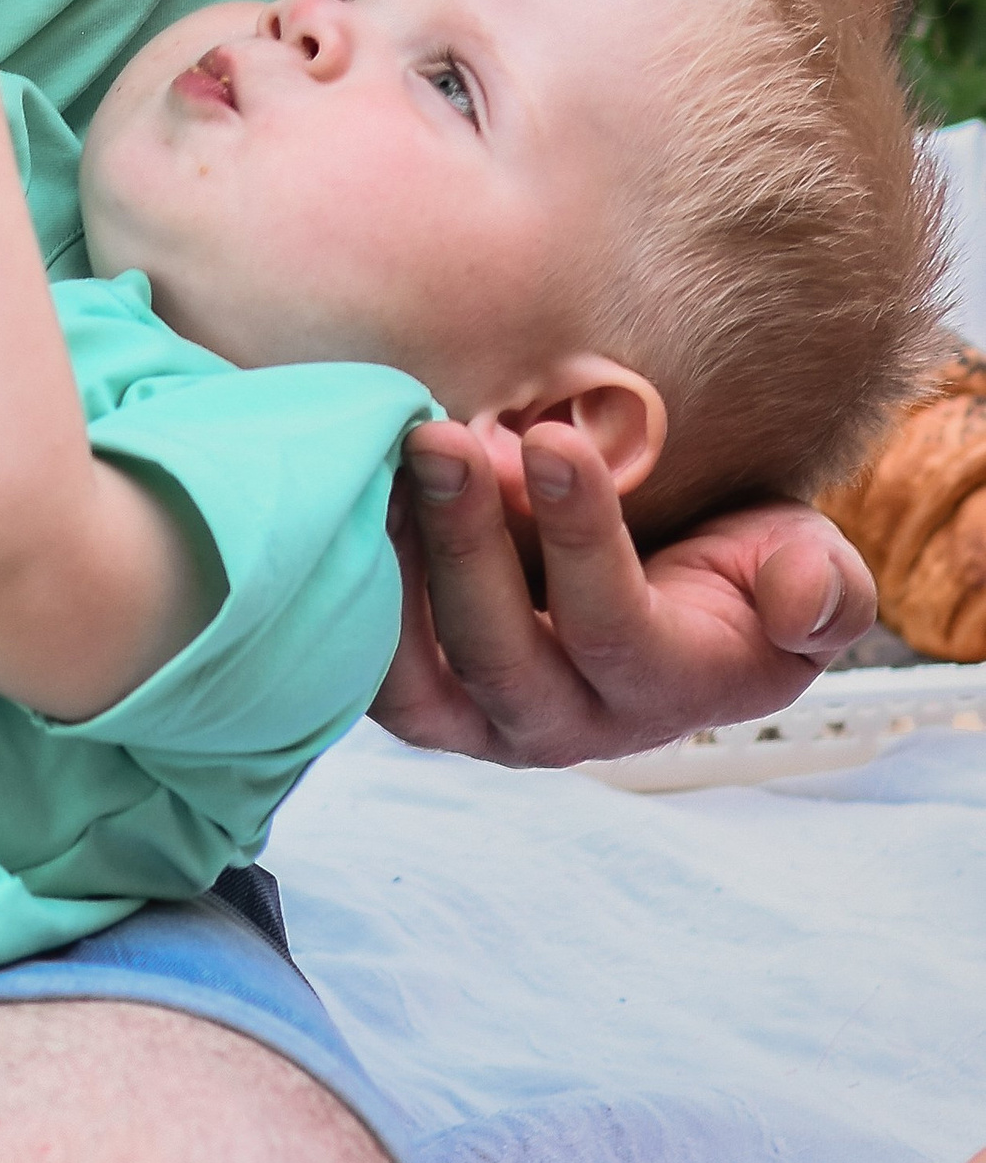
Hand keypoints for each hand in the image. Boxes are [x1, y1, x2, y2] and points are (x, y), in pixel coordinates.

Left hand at [370, 414, 873, 767]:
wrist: (660, 574)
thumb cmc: (733, 564)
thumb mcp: (800, 565)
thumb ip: (818, 588)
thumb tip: (802, 603)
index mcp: (665, 689)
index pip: (614, 626)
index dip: (583, 538)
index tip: (561, 438)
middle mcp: (564, 723)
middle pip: (500, 652)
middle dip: (467, 543)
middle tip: (438, 438)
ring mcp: (481, 718)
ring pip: (420, 672)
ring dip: (395, 564)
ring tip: (383, 459)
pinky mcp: (418, 696)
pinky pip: (367, 666)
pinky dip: (349, 588)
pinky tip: (343, 494)